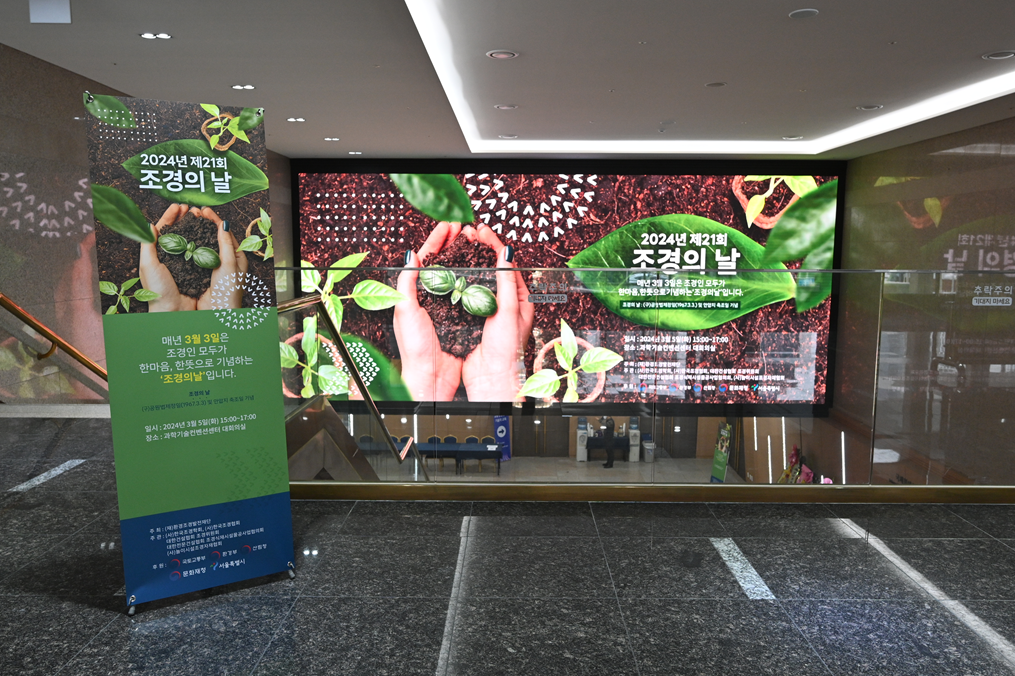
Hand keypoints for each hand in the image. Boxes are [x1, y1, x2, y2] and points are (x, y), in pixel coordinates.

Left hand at [139, 203, 196, 311]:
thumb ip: (147, 245)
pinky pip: (201, 251)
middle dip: (184, 218)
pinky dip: (204, 240)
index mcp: (157, 255)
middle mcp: (171, 257)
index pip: (163, 230)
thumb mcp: (148, 265)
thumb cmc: (158, 290)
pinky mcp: (197, 270)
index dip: (170, 216)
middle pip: (178, 232)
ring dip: (195, 227)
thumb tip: (147, 224)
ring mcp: (185, 263)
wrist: (175, 312)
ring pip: (190, 239)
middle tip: (191, 208)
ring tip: (200, 216)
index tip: (178, 206)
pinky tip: (208, 233)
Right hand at [193, 207, 247, 309]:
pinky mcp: (201, 273)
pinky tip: (182, 238)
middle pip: (214, 237)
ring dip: (196, 232)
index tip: (204, 210)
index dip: (215, 220)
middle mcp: (225, 260)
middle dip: (204, 223)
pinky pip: (196, 255)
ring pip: (204, 244)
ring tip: (187, 220)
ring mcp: (213, 266)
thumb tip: (223, 223)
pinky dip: (189, 244)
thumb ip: (226, 244)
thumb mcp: (229, 264)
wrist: (218, 312)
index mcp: (237, 257)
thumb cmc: (228, 290)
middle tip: (194, 212)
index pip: (226, 233)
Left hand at [393, 221, 464, 400]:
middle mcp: (431, 298)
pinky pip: (471, 292)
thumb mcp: (405, 311)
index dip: (437, 239)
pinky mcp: (463, 318)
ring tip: (476, 242)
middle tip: (465, 228)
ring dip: (467, 257)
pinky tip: (484, 269)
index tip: (449, 225)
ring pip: (458, 275)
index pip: (425, 259)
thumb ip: (407, 283)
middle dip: (454, 243)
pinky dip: (477, 278)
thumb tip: (411, 255)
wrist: (431, 377)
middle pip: (444, 263)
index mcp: (415, 294)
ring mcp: (448, 307)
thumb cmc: (415, 348)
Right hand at [462, 224, 533, 401]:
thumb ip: (508, 281)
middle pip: (492, 267)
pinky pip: (465, 293)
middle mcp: (505, 302)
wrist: (493, 377)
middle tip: (467, 233)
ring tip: (458, 245)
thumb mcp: (510, 310)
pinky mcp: (473, 317)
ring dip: (468, 261)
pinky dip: (458, 279)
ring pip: (478, 278)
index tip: (481, 231)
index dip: (494, 244)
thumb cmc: (507, 349)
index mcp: (520, 298)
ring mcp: (488, 309)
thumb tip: (506, 252)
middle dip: (479, 248)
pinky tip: (449, 270)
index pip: (507, 263)